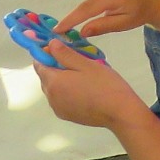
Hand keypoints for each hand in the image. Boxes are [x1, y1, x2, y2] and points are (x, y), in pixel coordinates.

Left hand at [35, 41, 149, 129]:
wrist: (119, 112)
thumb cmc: (104, 85)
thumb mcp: (87, 64)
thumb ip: (66, 54)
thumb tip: (50, 44)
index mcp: (53, 82)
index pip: (39, 64)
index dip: (46, 54)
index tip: (61, 48)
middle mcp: (50, 97)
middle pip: (46, 77)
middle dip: (55, 67)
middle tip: (77, 60)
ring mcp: (58, 108)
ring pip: (53, 89)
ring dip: (62, 80)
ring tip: (82, 76)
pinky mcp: (66, 115)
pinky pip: (60, 99)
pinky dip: (66, 92)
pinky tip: (83, 90)